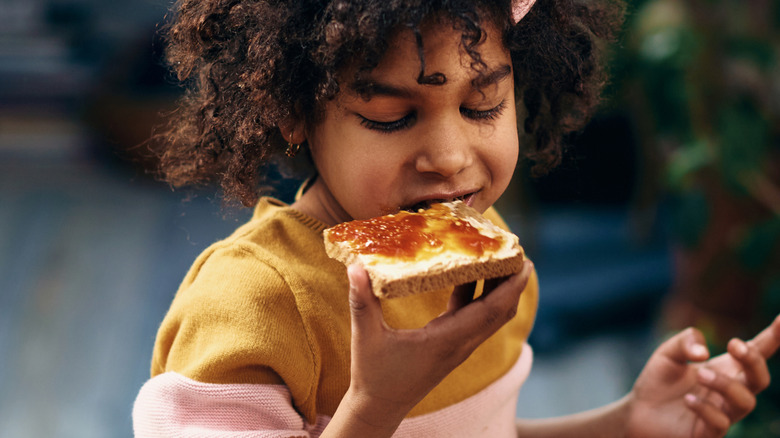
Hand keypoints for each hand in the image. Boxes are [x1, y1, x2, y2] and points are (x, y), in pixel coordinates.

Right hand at [340, 260, 532, 432]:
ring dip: (497, 288)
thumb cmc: (373, 375)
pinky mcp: (449, 345)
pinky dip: (476, 295)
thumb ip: (361, 301)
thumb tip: (355, 267)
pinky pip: (471, 316)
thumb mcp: (365, 336)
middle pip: (499, 311)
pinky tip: (468, 273)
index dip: (511, 286)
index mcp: (447, 341)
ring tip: (499, 257)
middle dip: (513, 283)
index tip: (525, 262)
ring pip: (489, 315)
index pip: (491, 311)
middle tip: (518, 252)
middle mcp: (459, 344)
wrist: (378, 408)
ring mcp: (457, 346)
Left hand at [626, 315, 779, 437]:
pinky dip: (706, 408)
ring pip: (745, 402)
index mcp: (726, 367)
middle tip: (734, 345)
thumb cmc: (660, 380)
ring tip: (700, 373)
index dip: (773, 337)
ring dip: (725, 384)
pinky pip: (721, 423)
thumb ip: (685, 342)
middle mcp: (730, 391)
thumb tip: (704, 352)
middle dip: (753, 360)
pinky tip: (688, 400)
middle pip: (760, 379)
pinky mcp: (708, 432)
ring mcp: (723, 413)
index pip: (756, 351)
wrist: (638, 410)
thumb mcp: (668, 353)